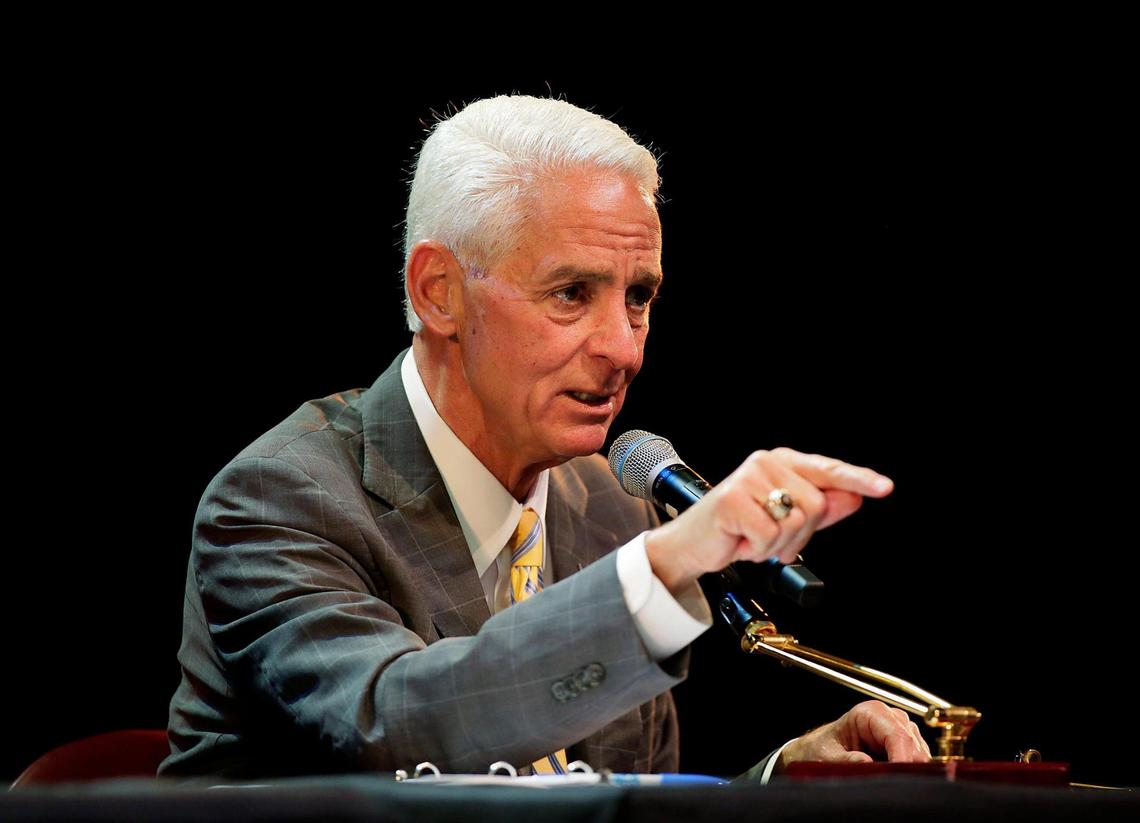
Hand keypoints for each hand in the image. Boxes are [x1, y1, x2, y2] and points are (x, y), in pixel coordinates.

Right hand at [644, 447, 892, 592]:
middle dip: (797, 534)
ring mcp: (748, 478)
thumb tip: (853, 498)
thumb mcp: (785, 521)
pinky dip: (757, 549)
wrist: (693, 545)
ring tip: (753, 538)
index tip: (884, 488)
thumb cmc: (738, 530)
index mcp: (781, 462)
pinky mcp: (733, 499)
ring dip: (776, 544)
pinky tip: (740, 541)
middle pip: (815, 505)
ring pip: (795, 521)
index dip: (858, 479)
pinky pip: (770, 534)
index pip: (827, 470)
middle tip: (768, 538)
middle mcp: (766, 463)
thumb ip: (821, 509)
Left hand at [776, 700, 931, 770]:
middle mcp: (890, 718)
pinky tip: (895, 778)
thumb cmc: (823, 749)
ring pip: (920, 753)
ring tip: (889, 780)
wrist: (821, 751)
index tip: (900, 775)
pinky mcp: (907, 746)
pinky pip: (919, 761)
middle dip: (908, 766)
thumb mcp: (828, 756)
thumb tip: (866, 762)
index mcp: (870, 713)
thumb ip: (846, 760)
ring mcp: (901, 731)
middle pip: (913, 744)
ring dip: (910, 769)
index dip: (902, 757)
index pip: (897, 734)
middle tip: (896, 784)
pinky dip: (911, 771)